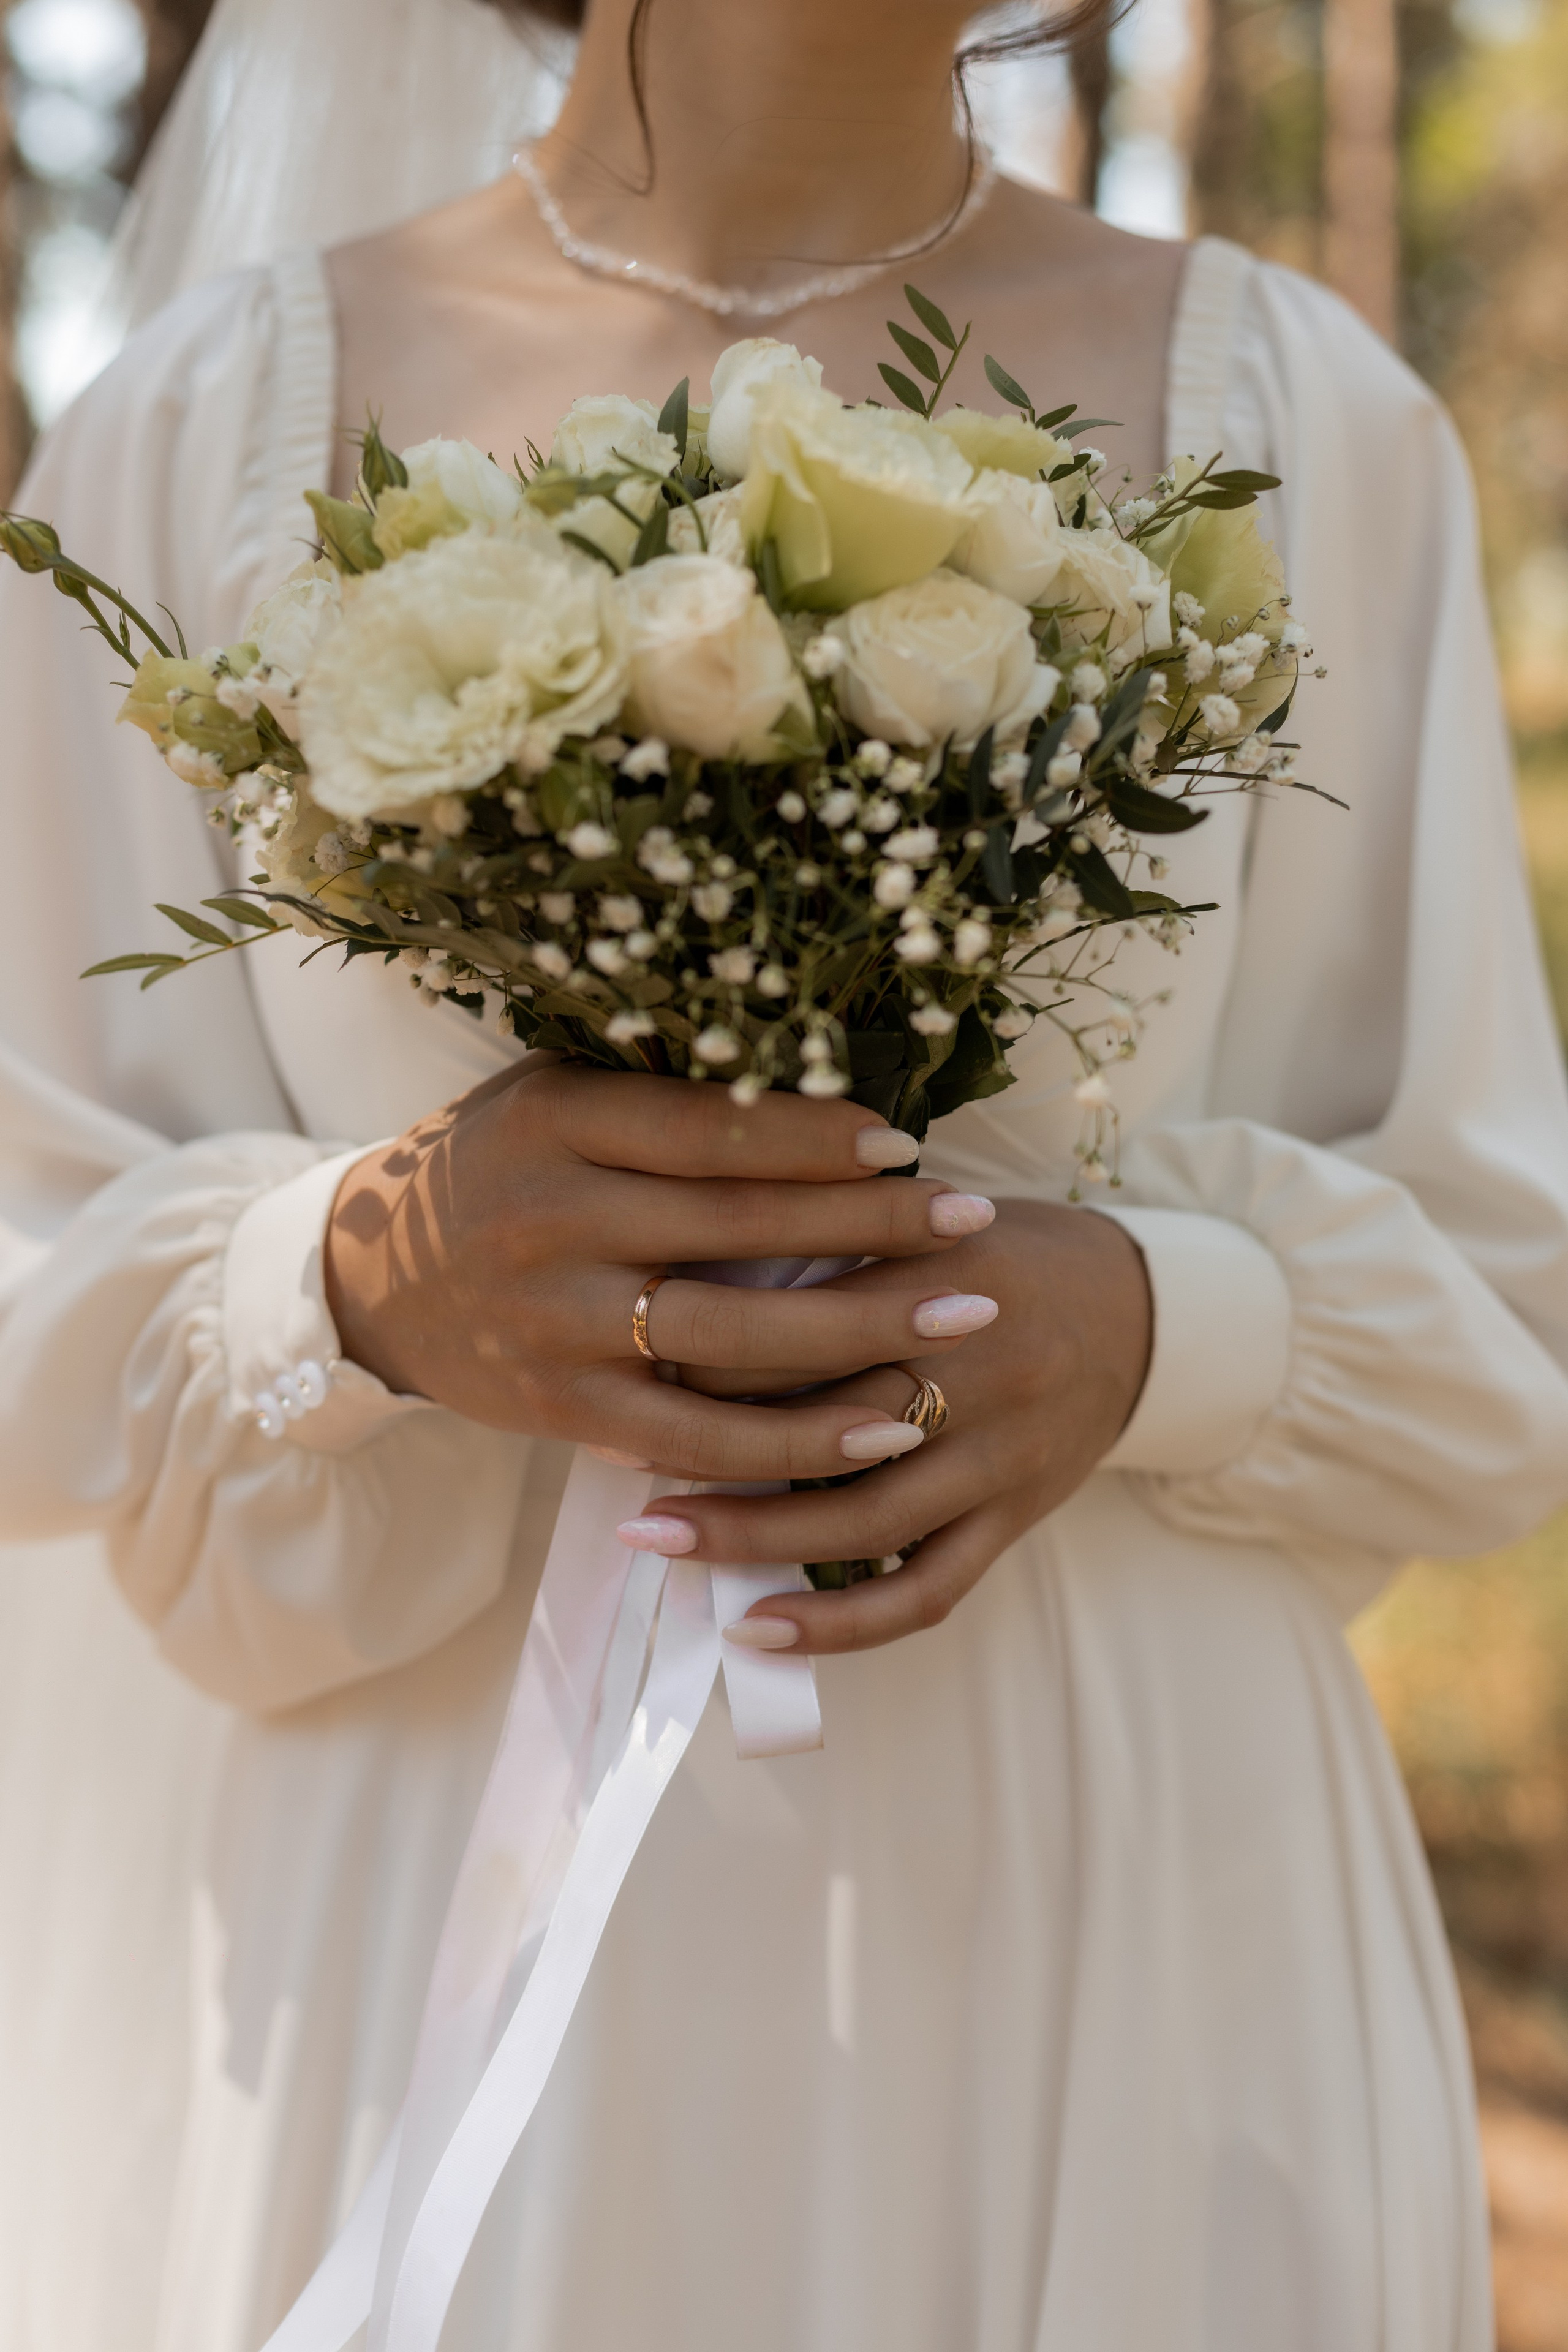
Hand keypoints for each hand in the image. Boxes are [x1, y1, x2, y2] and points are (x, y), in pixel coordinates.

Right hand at [323, 1057, 999, 1481]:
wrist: (370, 1282)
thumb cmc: (498, 1168)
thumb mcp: (553, 1098)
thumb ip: (662, 1096)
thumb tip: (820, 1091)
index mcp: (555, 1120)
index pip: (710, 1126)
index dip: (817, 1137)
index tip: (907, 1144)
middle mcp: (548, 1219)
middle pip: (736, 1226)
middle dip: (870, 1228)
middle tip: (974, 1222)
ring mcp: (552, 1322)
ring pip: (729, 1337)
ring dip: (858, 1333)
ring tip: (962, 1319)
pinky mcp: (560, 1408)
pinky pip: (694, 1435)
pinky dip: (793, 1443)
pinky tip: (883, 1431)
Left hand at [620, 1200, 1152, 1649]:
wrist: (1140, 1311)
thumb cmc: (993, 1256)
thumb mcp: (921, 1220)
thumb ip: (826, 1238)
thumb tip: (683, 1273)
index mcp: (944, 1275)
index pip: (806, 1314)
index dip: (709, 1337)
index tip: (627, 1347)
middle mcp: (979, 1367)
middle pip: (828, 1415)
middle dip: (711, 1437)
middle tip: (609, 1446)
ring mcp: (1002, 1453)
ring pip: (864, 1516)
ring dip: (751, 1537)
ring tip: (655, 1540)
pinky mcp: (1016, 1518)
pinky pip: (924, 1590)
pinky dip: (839, 1624)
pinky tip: (754, 1630)